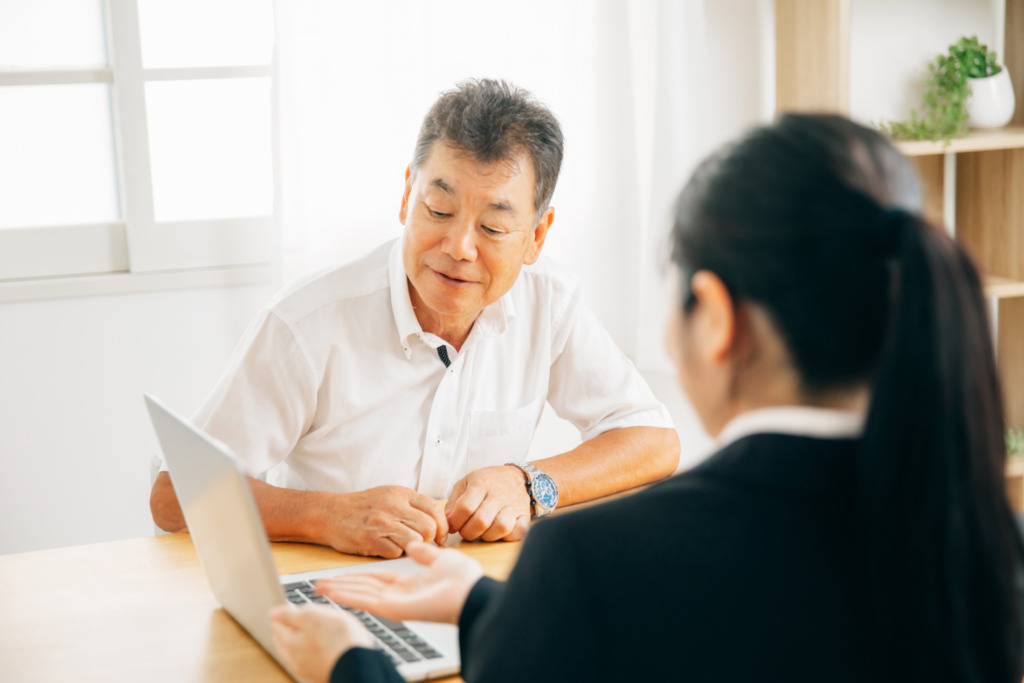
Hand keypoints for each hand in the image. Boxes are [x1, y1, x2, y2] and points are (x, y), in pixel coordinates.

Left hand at [270, 604, 374, 682]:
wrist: (359, 663)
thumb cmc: (338, 638)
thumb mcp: (312, 616)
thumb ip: (289, 615)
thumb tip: (273, 613)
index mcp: (289, 643)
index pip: (277, 624)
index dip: (284, 612)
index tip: (292, 607)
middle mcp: (295, 660)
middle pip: (286, 641)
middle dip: (290, 629)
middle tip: (302, 618)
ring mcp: (309, 670)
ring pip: (299, 652)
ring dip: (303, 642)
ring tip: (316, 631)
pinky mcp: (323, 674)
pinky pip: (312, 661)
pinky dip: (314, 652)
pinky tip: (326, 647)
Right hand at [315, 541, 483, 624]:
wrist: (473, 594)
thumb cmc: (463, 577)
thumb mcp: (442, 557)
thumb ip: (426, 553)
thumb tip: (414, 545)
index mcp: (410, 583)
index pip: (379, 577)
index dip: (360, 574)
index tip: (345, 570)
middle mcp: (401, 593)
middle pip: (367, 587)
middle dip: (345, 585)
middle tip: (322, 583)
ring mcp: (397, 602)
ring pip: (363, 594)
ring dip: (341, 590)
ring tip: (320, 587)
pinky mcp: (396, 609)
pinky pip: (367, 601)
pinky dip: (348, 597)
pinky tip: (332, 593)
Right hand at [324, 486, 447, 557]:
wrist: (331, 513)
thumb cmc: (364, 507)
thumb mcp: (390, 495)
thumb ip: (412, 505)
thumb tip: (438, 522)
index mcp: (401, 494)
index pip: (435, 509)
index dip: (443, 525)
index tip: (440, 535)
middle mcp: (393, 507)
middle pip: (429, 528)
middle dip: (431, 539)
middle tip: (425, 544)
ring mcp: (382, 524)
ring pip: (415, 541)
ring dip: (414, 547)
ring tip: (405, 545)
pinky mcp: (371, 540)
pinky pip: (396, 553)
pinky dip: (395, 553)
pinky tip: (388, 548)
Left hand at [445, 466, 530, 540]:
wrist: (517, 477)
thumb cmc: (488, 482)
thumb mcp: (466, 483)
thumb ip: (454, 501)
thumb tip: (448, 520)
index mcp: (481, 483)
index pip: (465, 508)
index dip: (454, 522)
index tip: (452, 526)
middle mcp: (499, 494)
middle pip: (481, 521)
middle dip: (468, 532)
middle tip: (466, 530)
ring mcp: (514, 505)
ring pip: (500, 528)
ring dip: (487, 536)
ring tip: (482, 532)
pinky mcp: (525, 515)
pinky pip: (518, 532)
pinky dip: (507, 537)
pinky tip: (498, 532)